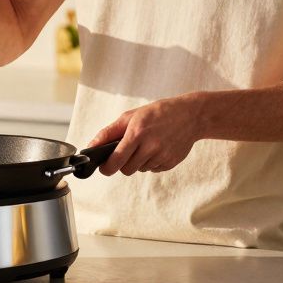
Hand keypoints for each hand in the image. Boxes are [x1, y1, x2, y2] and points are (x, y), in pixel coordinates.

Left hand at [89, 94, 203, 176]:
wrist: (190, 115)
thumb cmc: (157, 113)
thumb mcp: (131, 116)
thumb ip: (109, 133)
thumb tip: (91, 147)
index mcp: (137, 133)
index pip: (116, 161)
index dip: (106, 168)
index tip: (103, 167)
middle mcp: (150, 147)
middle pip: (126, 169)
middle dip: (122, 163)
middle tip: (127, 151)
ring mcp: (162, 156)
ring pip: (140, 169)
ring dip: (138, 161)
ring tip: (146, 144)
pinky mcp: (170, 163)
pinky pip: (152, 169)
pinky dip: (151, 162)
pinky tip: (158, 147)